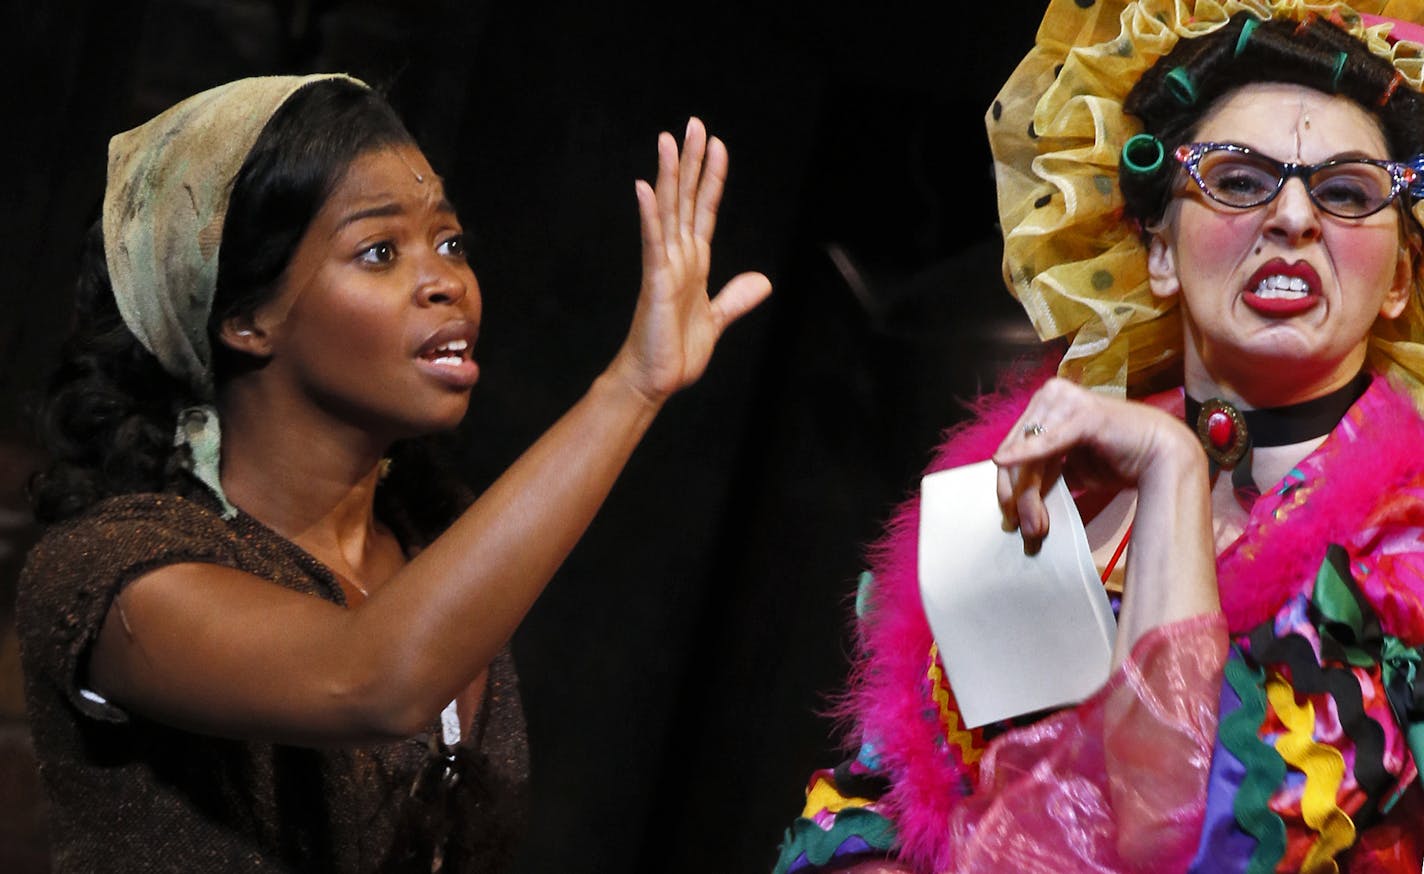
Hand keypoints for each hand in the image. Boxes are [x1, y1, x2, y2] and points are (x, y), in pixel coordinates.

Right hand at [611, 117, 771, 404]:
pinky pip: (652, 242)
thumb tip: (763, 281)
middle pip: (685, 199)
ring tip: (669, 140)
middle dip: (691, 162)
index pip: (704, 210)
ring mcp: (664, 266)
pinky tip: (645, 188)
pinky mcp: (655, 282)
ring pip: (668, 211)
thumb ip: (736, 298)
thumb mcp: (716, 320)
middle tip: (694, 124)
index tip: (717, 145)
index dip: (712, 178)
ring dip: (669, 175)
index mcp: (694, 263)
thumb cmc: (675, 353)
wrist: (655, 382)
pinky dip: (649, 215)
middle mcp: (678, 257)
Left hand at [991, 379, 1202, 547]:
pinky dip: (1026, 454)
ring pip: (1033, 453)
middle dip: (1017, 492)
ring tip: (1031, 526)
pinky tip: (1004, 463)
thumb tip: (1015, 500)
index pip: (1016, 445)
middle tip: (1015, 526)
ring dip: (1029, 493)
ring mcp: (1067, 400)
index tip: (1007, 515)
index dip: (1008, 482)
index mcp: (1047, 404)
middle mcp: (1052, 395)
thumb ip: (1044, 474)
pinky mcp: (1083, 414)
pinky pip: (1050, 441)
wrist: (1163, 458)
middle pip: (1019, 449)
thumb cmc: (1119, 460)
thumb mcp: (1072, 468)